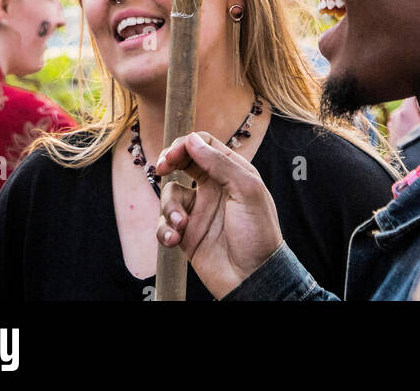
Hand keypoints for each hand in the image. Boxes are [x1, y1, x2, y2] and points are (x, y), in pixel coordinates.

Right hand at [155, 131, 282, 298]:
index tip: (173, 154)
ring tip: (181, 224)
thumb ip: (220, 163)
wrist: (253, 278)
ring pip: (169, 194)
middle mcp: (212, 188)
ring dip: (169, 207)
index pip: (203, 145)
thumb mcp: (247, 190)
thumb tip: (192, 140)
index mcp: (231, 172)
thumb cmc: (258, 232)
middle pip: (182, 162)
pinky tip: (174, 239)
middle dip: (168, 161)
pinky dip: (163, 229)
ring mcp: (198, 211)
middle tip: (162, 167)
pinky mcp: (186, 235)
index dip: (186, 144)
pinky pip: (164, 224)